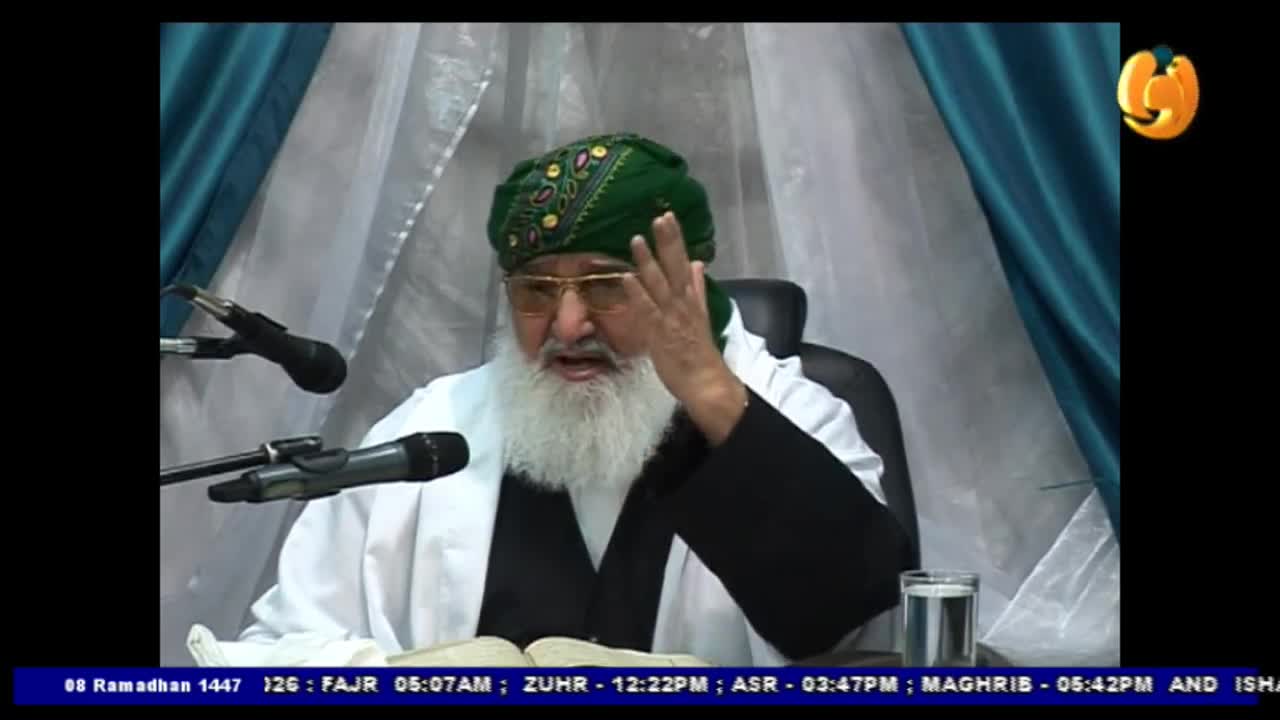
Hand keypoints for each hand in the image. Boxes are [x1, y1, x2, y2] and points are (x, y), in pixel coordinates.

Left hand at [623, 212, 747, 444]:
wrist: (706, 382)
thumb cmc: (699, 352)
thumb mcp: (700, 314)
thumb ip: (696, 288)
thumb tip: (696, 263)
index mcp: (691, 298)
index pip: (683, 261)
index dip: (675, 239)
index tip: (667, 216)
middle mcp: (683, 303)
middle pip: (674, 267)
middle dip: (667, 241)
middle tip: (659, 217)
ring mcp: (671, 317)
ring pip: (659, 285)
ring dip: (648, 262)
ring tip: (636, 239)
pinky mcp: (659, 333)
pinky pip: (647, 310)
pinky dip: (638, 293)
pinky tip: (627, 278)